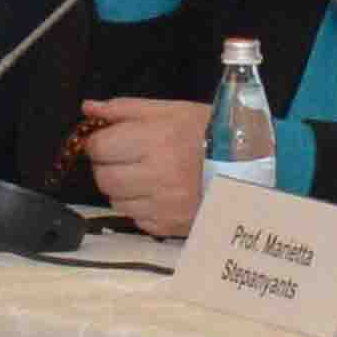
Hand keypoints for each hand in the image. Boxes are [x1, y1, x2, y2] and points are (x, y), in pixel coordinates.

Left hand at [80, 97, 206, 242]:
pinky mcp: (171, 227)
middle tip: (124, 159)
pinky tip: (158, 194)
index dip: (99, 143)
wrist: (249, 168)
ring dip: (122, 189)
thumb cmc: (208, 132)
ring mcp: (164, 206)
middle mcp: (157, 177)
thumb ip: (124, 109)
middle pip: (104, 179)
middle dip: (107, 167)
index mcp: (155, 141)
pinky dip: (140, 208)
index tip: (110, 141)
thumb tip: (88, 108)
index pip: (99, 149)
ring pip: (117, 202)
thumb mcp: (170, 110)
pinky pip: (137, 220)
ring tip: (144, 176)